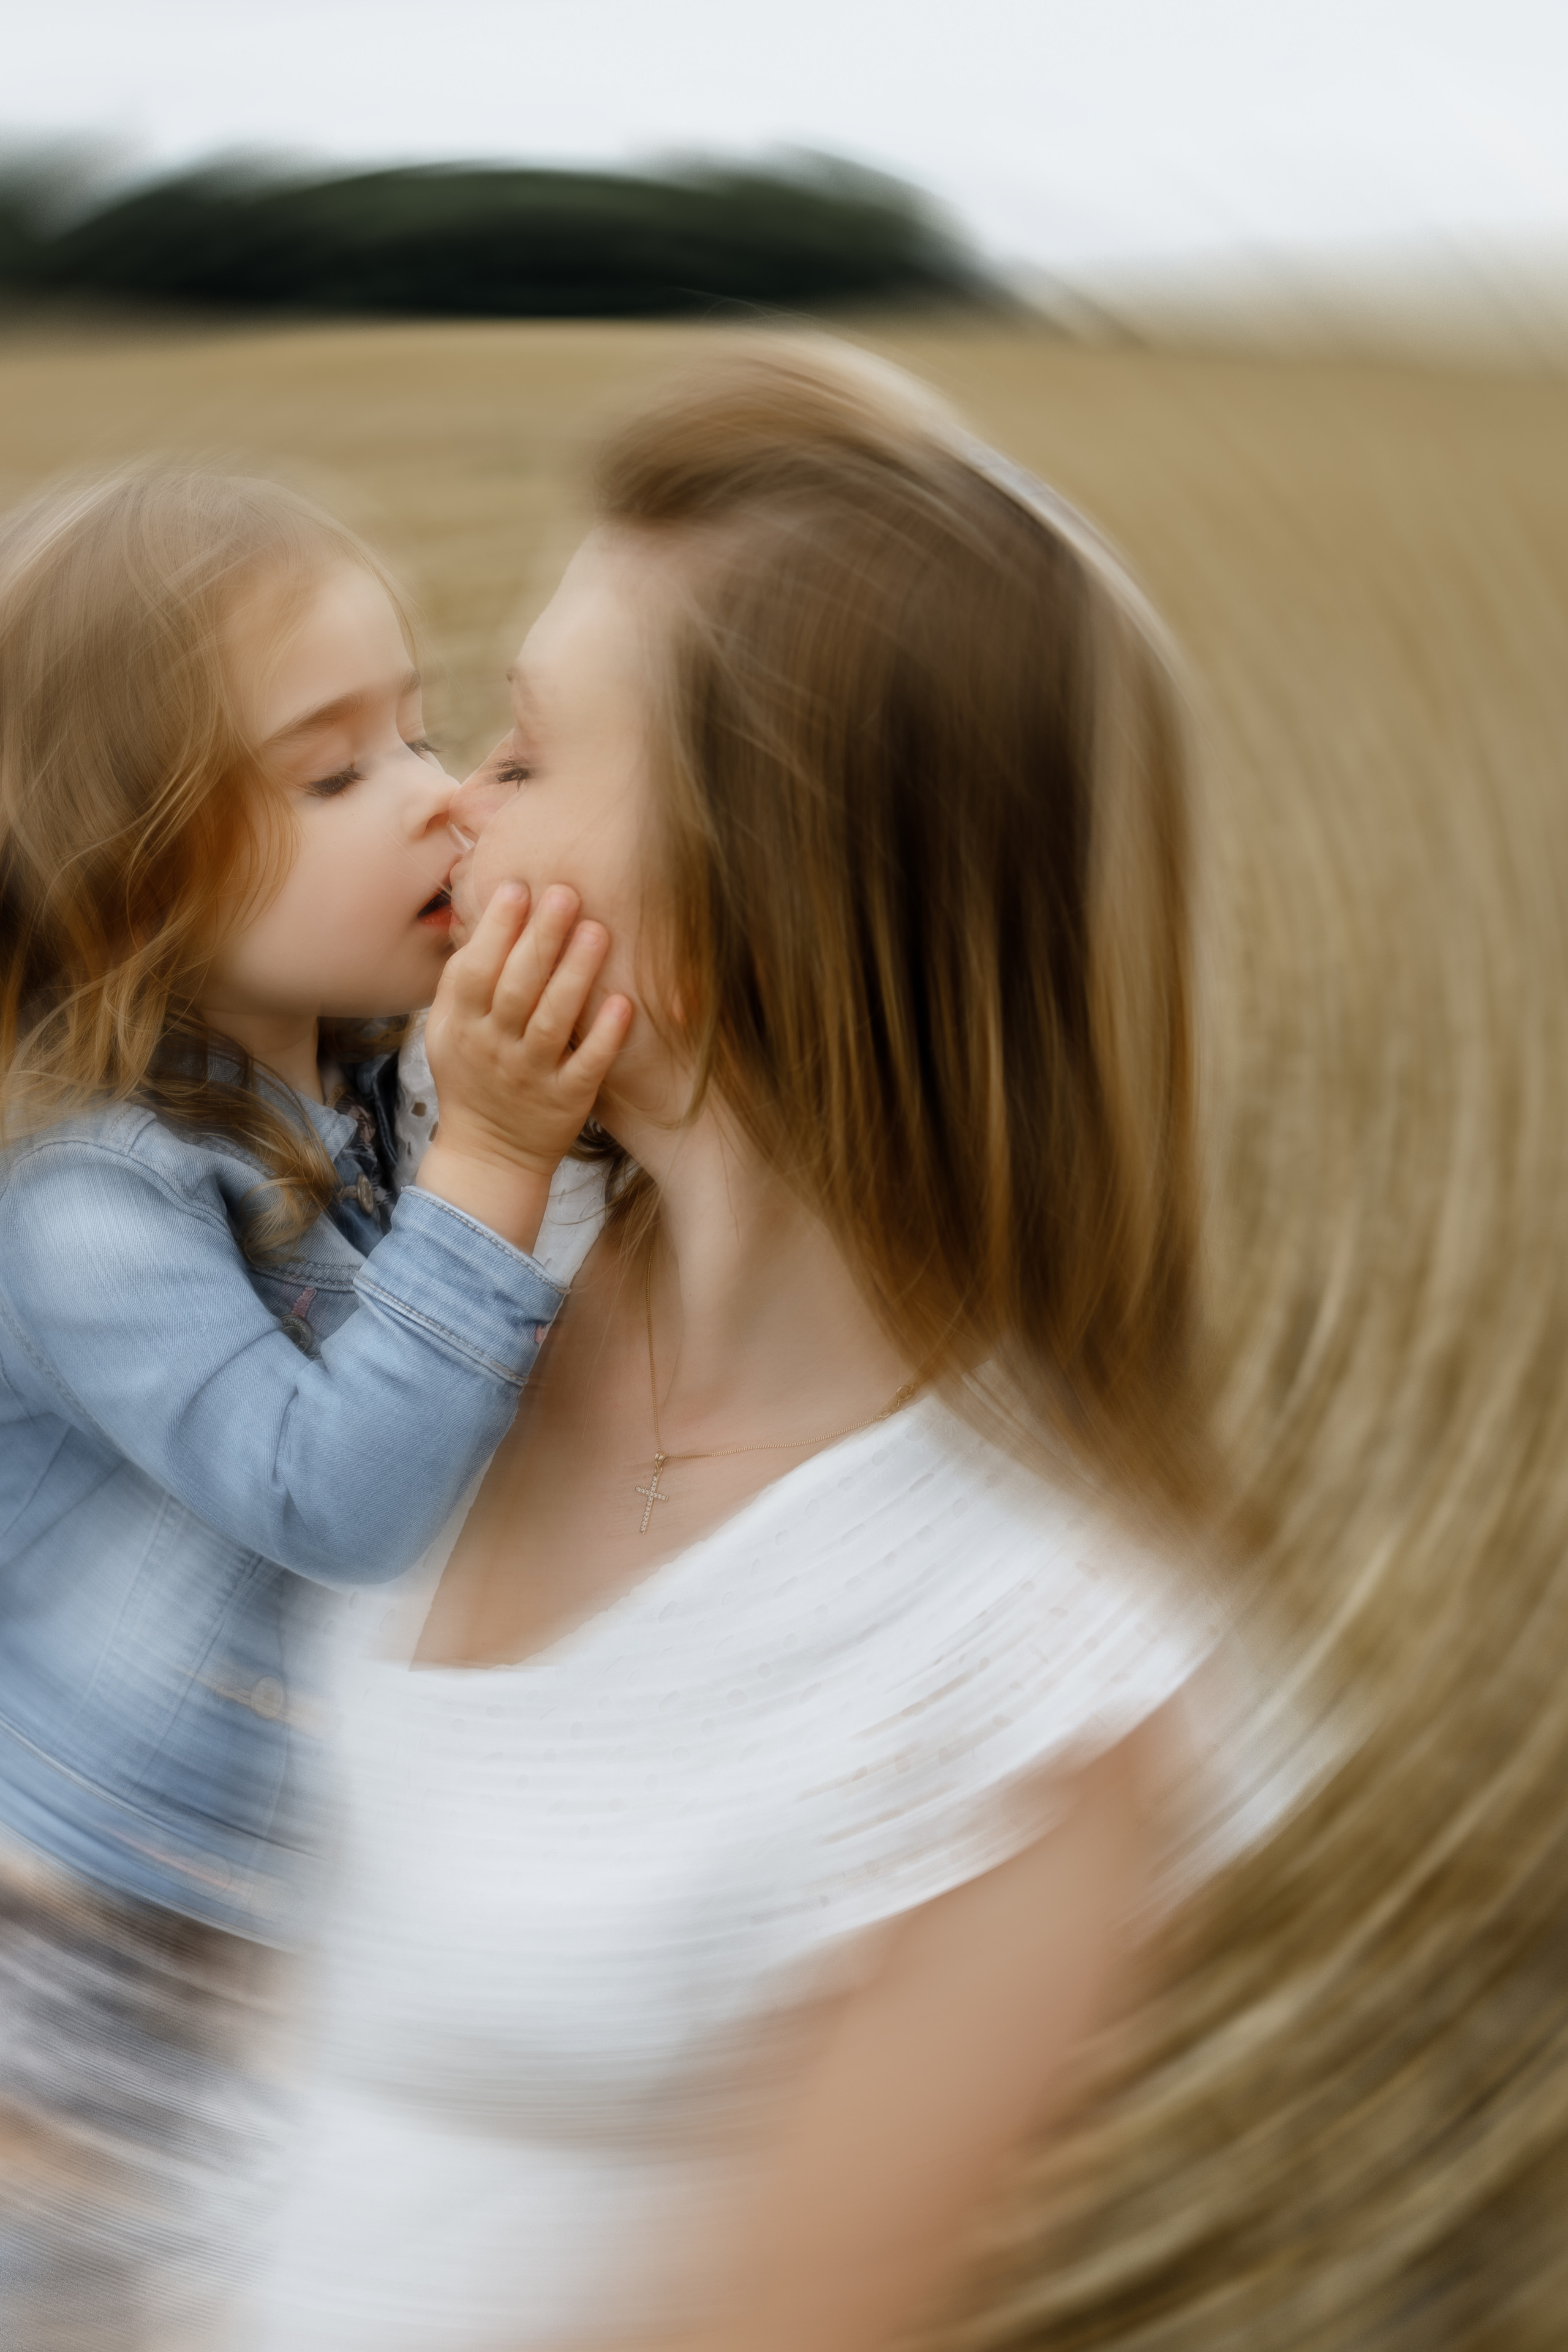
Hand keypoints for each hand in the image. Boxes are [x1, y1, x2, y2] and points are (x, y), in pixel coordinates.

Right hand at [417, 881, 631, 1252]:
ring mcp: (531, 1076)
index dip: (495, 930)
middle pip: (517, 987)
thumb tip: (485, 912)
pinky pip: (586, 1064)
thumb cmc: (473, 1076)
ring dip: (576, 974)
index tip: (519, 887)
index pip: (475, 971)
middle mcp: (493, 1048)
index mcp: (461, 1026)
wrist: (488, 1156)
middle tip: (567, 893)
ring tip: (598, 931)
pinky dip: (604, 1034)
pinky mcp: (567, 1100)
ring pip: (553, 1020)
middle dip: (541, 938)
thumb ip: (463, 979)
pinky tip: (623, 1002)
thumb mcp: (447, 1031)